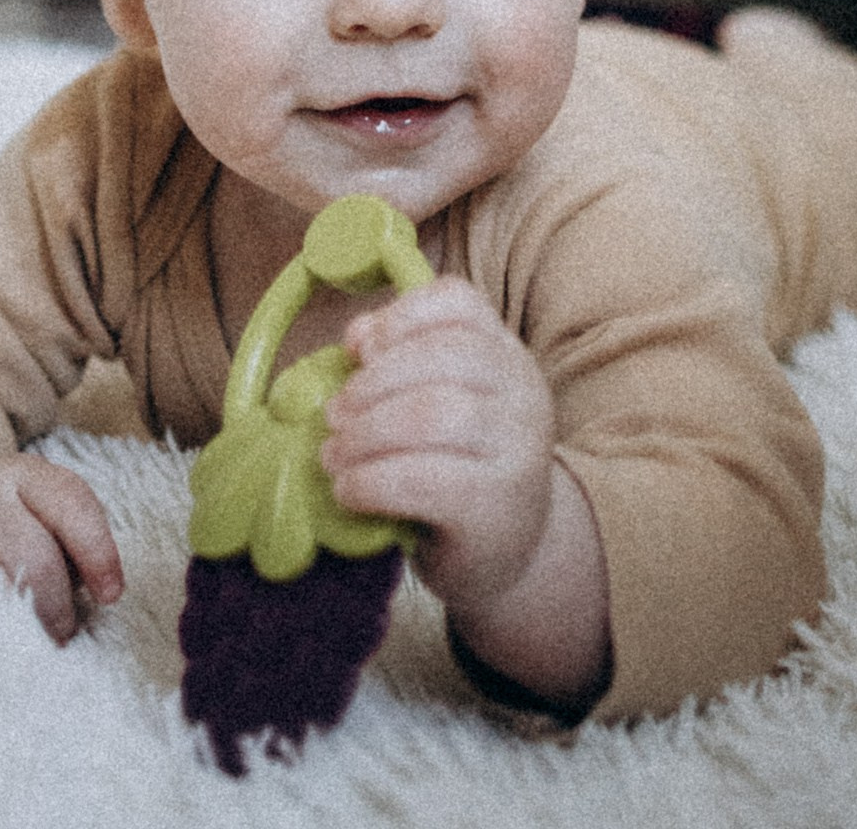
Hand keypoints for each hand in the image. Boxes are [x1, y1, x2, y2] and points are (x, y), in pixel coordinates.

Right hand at [0, 440, 123, 644]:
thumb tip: (106, 593)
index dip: (99, 554)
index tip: (111, 596)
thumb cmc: (3, 528)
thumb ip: (77, 537)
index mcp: (19, 474)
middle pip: (37, 564)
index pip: (70, 504)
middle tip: (61, 633)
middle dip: (58, 611)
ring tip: (30, 644)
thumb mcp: (40, 511)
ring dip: (23, 634)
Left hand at [323, 277, 609, 709]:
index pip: (459, 303)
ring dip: (365, 433)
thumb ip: (400, 361)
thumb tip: (357, 336)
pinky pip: (424, 480)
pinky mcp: (495, 510)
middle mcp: (524, 393)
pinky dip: (372, 481)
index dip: (399, 316)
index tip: (358, 350)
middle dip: (372, 383)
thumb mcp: (440, 403)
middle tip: (332, 414)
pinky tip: (348, 491)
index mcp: (506, 354)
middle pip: (441, 358)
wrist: (510, 553)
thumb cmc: (459, 466)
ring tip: (332, 454)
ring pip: (433, 415)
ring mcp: (519, 452)